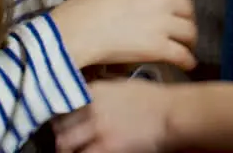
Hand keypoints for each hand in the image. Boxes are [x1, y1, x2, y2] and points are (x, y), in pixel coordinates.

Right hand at [51, 0, 197, 70]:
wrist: (74, 32)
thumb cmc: (83, 7)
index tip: (175, 9)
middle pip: (187, 8)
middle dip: (185, 19)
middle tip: (181, 29)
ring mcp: (163, 21)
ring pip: (189, 31)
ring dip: (189, 41)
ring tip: (186, 47)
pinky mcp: (159, 46)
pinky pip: (182, 54)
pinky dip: (187, 61)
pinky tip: (187, 64)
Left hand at [53, 79, 185, 152]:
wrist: (174, 112)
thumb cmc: (155, 99)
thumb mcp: (124, 85)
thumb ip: (101, 91)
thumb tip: (85, 98)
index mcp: (95, 90)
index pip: (61, 103)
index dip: (59, 116)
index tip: (61, 123)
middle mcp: (92, 107)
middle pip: (59, 125)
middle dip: (61, 134)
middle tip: (66, 142)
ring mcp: (99, 127)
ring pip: (64, 143)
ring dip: (67, 149)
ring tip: (73, 151)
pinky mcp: (108, 145)